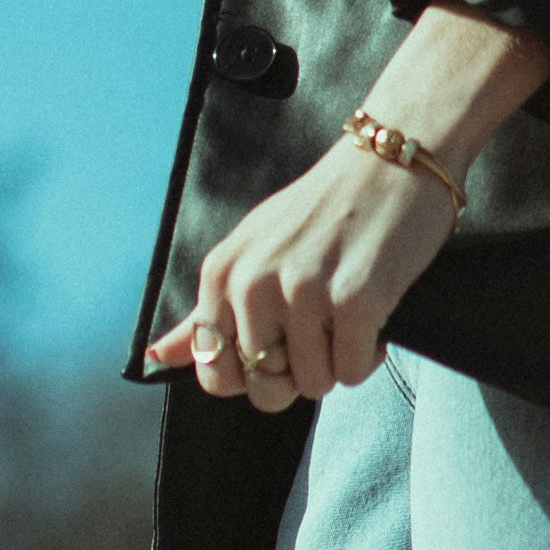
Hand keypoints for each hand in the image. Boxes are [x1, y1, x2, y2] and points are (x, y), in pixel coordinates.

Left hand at [144, 132, 457, 410]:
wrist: (392, 160)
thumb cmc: (323, 209)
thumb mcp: (252, 249)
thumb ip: (208, 308)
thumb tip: (157, 356)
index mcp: (222, 273)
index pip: (215, 374)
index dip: (254, 374)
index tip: (281, 343)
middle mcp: (253, 283)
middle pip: (267, 389)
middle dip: (301, 374)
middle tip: (322, 329)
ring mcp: (304, 290)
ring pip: (315, 384)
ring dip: (339, 361)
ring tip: (349, 312)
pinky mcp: (355, 298)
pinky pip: (354, 371)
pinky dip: (370, 353)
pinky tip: (374, 310)